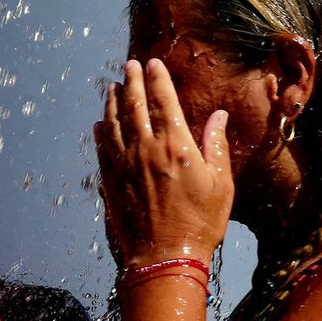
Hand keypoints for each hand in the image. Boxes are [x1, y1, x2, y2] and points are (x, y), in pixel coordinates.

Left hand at [95, 58, 230, 267]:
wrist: (166, 257)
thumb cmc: (200, 223)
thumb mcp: (221, 184)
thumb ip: (216, 145)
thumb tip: (218, 116)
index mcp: (176, 145)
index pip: (163, 101)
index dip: (157, 79)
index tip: (153, 63)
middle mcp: (146, 149)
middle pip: (134, 106)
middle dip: (131, 82)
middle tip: (129, 66)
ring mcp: (125, 165)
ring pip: (114, 124)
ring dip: (112, 103)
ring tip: (111, 87)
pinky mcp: (112, 183)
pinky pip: (103, 151)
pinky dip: (101, 133)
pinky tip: (100, 124)